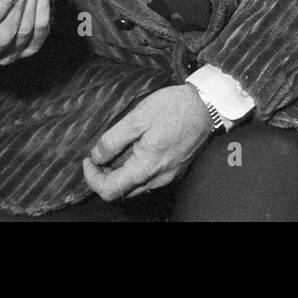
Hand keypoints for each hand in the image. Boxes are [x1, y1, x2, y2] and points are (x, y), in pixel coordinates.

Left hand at [82, 86, 213, 199]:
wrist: (208, 105)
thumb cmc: (175, 108)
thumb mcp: (137, 117)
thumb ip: (113, 140)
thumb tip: (97, 156)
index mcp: (146, 167)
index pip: (110, 190)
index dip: (93, 178)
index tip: (89, 160)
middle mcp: (158, 178)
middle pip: (122, 192)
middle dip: (105, 176)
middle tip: (101, 154)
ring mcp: (169, 175)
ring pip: (136, 186)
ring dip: (121, 173)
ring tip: (118, 150)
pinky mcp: (177, 169)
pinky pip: (150, 178)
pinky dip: (136, 170)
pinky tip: (137, 149)